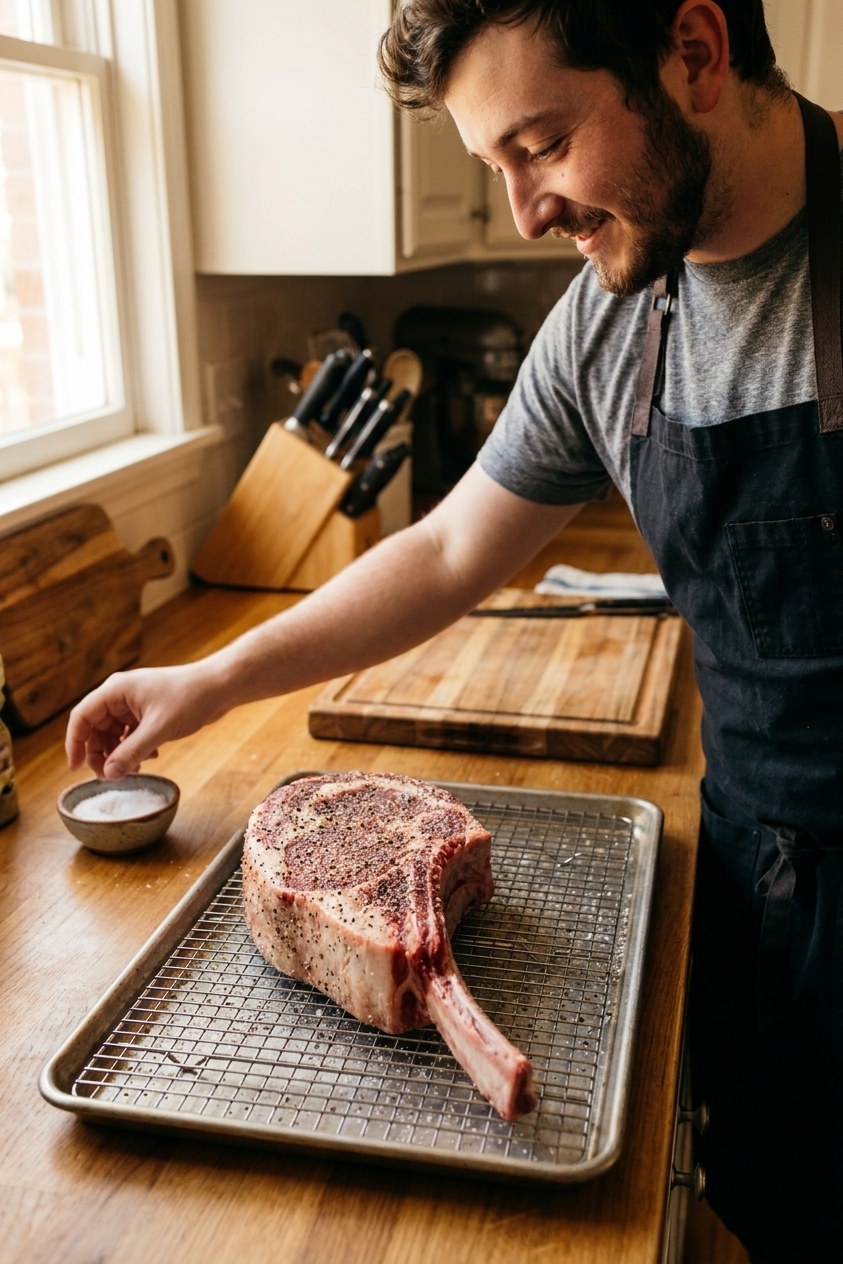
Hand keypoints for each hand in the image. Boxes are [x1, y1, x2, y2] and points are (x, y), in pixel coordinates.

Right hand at [66, 661, 222, 778]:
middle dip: (100, 754)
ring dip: (119, 754)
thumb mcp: (158, 729)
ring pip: (113, 734)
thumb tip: (109, 774)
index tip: (76, 768)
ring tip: (134, 769)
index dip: (75, 743)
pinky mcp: (147, 713)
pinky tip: (151, 757)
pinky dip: (135, 749)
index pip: (82, 717)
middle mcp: (120, 695)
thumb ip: (131, 752)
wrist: (220, 687)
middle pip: (95, 728)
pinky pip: (130, 735)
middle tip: (111, 776)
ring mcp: (134, 704)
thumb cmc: (190, 698)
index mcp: (116, 690)